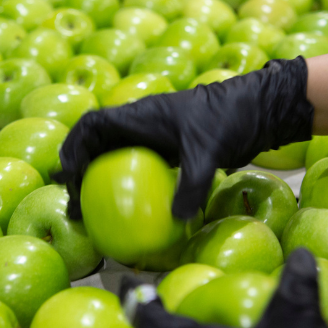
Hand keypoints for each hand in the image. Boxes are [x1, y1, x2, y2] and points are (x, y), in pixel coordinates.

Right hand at [54, 58, 312, 219]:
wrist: (258, 108)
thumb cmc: (230, 119)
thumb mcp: (209, 152)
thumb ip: (192, 184)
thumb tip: (177, 218)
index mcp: (140, 115)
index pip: (92, 125)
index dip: (73, 147)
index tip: (69, 176)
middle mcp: (140, 125)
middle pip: (95, 145)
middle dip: (78, 172)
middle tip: (74, 205)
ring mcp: (153, 138)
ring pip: (113, 157)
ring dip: (96, 180)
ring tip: (88, 213)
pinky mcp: (168, 150)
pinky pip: (137, 168)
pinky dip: (125, 187)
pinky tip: (130, 213)